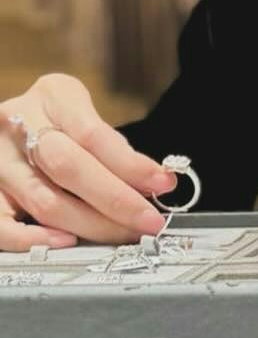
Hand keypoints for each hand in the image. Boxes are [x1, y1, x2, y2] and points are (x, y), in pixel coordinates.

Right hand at [0, 74, 176, 251]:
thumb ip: (114, 149)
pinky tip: (67, 241)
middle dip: (116, 200)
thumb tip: (153, 185)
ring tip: (124, 233)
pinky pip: (3, 225)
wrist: (21, 123)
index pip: (92, 134)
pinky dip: (35, 239)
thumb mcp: (88, 117)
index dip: (130, 164)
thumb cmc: (62, 122)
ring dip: (92, 224)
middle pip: (67, 167)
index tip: (162, 184)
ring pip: (43, 201)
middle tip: (149, 220)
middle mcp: (15, 125)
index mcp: (51, 96)